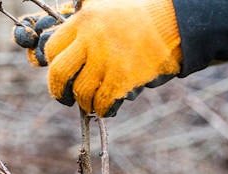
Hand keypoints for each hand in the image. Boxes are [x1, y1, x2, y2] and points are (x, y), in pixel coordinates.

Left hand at [13, 0, 181, 116]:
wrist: (175, 21)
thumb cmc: (142, 12)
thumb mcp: (105, 4)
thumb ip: (83, 15)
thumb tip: (64, 38)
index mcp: (84, 21)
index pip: (52, 49)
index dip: (52, 65)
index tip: (60, 72)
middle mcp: (91, 41)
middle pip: (59, 73)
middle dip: (59, 91)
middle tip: (66, 98)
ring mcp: (107, 61)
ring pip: (81, 92)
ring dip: (85, 102)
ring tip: (91, 103)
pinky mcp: (123, 78)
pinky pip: (103, 102)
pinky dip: (103, 109)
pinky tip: (108, 108)